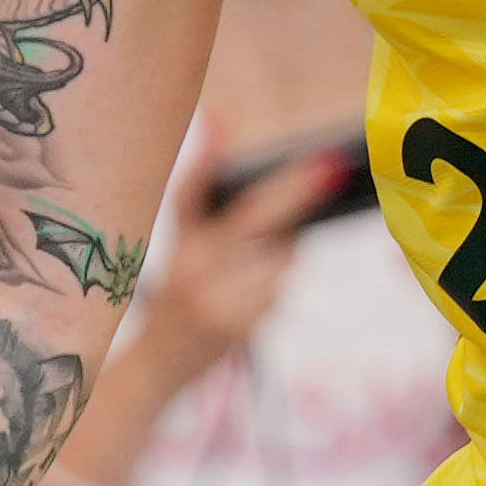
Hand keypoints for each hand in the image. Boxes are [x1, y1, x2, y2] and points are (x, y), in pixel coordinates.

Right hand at [129, 133, 332, 398]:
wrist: (155, 366)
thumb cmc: (179, 299)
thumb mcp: (184, 254)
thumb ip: (208, 211)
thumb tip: (253, 167)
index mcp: (176, 244)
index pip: (189, 193)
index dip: (206, 158)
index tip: (220, 119)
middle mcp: (189, 268)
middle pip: (252, 217)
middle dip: (295, 190)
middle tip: (331, 166)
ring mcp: (213, 298)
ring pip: (276, 260)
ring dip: (280, 258)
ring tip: (246, 275)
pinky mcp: (235, 326)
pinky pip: (274, 291)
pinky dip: (269, 289)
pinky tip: (246, 303)